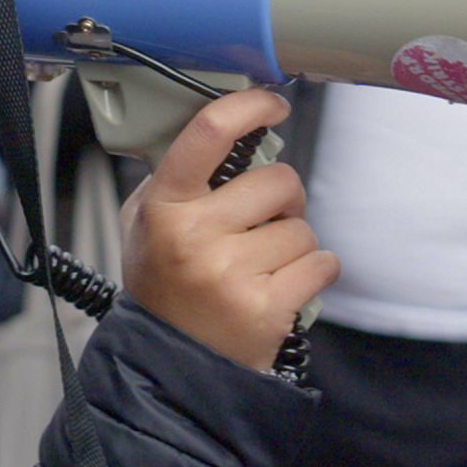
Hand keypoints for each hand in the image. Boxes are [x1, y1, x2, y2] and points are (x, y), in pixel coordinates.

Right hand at [121, 88, 337, 371]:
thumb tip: (226, 130)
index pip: (208, 133)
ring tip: (262, 264)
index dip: (249, 107)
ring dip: (293, 242)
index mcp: (165, 206)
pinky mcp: (267, 308)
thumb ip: (176, 178)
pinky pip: (322, 263)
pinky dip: (313, 272)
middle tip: (263, 220)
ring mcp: (232, 274)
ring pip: (303, 227)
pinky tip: (285, 284)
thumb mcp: (145, 224)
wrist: (168, 363)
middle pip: (278, 180)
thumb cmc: (163, 286)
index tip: (271, 103)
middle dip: (282, 198)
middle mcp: (196, 236)